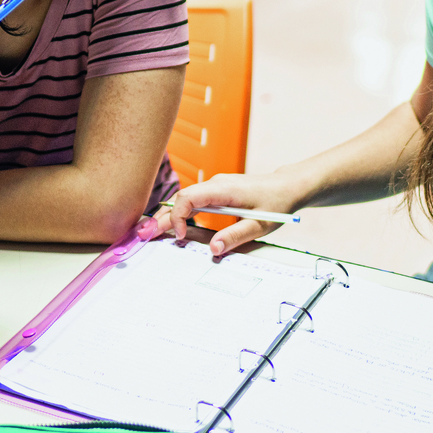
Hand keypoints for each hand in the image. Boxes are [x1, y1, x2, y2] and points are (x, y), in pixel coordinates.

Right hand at [154, 173, 306, 257]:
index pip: (188, 197)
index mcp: (224, 189)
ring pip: (185, 198)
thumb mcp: (260, 225)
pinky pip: (193, 200)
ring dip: (169, 215)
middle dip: (162, 217)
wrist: (289, 187)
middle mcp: (216, 184)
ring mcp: (216, 186)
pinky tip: (172, 225)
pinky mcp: (218, 192)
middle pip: (180, 198)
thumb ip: (236, 236)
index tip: (181, 237)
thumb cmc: (277, 203)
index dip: (178, 216)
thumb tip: (213, 249)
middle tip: (144, 235)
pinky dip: (180, 212)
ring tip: (150, 232)